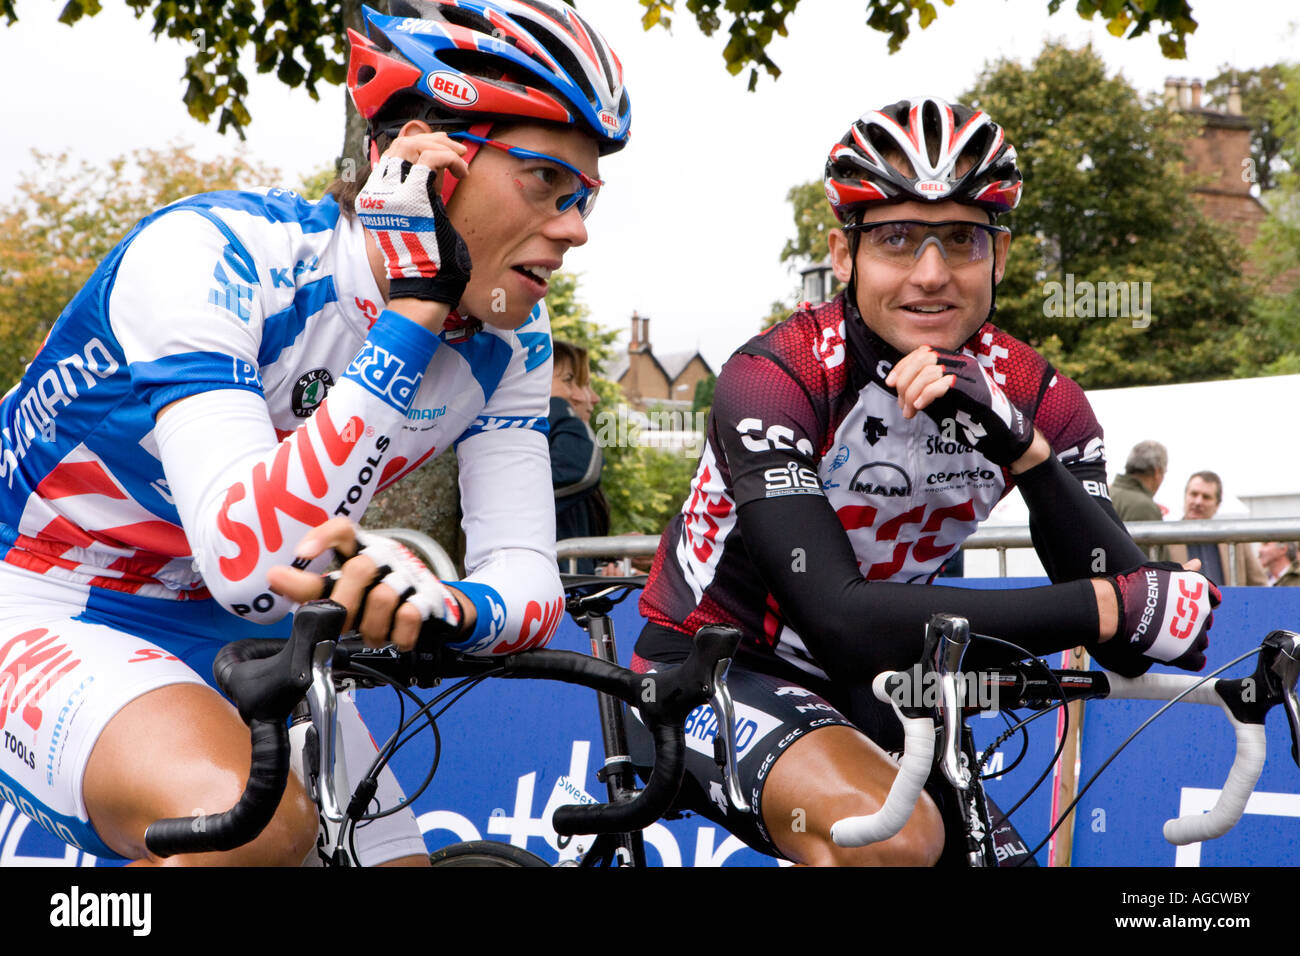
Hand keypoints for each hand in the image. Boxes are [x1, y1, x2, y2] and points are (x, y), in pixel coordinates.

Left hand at [268, 518, 463, 649]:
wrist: (434, 608)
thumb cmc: (380, 597)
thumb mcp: (351, 588)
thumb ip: (320, 588)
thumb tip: (276, 580)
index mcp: (361, 549)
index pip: (342, 530)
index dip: (323, 537)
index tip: (301, 553)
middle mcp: (385, 556)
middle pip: (360, 569)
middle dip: (344, 605)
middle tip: (339, 626)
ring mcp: (409, 575)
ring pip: (383, 598)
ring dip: (372, 628)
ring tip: (371, 636)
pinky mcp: (428, 597)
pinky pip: (408, 617)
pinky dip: (397, 635)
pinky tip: (395, 638)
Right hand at [357, 132, 472, 306]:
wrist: (424, 285)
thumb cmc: (426, 260)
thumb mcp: (417, 219)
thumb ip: (420, 193)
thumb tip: (435, 165)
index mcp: (375, 199)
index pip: (391, 155)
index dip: (418, 145)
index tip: (443, 152)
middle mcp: (377, 194)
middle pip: (399, 145)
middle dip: (430, 139)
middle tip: (455, 149)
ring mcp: (391, 194)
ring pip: (411, 145)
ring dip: (440, 145)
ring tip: (460, 156)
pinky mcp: (412, 198)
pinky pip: (430, 159)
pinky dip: (450, 158)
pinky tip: (462, 172)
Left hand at [885, 346, 1032, 466]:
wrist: (1001, 436)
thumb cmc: (972, 421)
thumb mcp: (942, 402)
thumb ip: (924, 392)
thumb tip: (899, 388)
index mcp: (956, 363)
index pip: (924, 352)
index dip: (903, 365)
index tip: (890, 383)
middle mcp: (963, 363)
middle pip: (924, 358)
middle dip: (905, 380)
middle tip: (901, 403)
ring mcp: (970, 375)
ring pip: (930, 371)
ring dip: (912, 392)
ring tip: (910, 411)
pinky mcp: (974, 390)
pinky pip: (943, 383)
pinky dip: (925, 394)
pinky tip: (920, 407)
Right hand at [1092, 562, 1220, 676]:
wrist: (1115, 608)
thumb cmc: (1133, 587)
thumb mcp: (1161, 571)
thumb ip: (1184, 571)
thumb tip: (1196, 563)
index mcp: (1199, 589)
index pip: (1213, 599)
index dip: (1196, 603)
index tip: (1181, 606)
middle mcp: (1203, 610)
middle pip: (1206, 621)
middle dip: (1191, 622)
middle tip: (1168, 621)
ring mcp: (1196, 633)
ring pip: (1201, 640)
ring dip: (1188, 639)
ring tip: (1165, 636)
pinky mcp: (1186, 653)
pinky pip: (1197, 660)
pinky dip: (1187, 658)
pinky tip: (1172, 651)